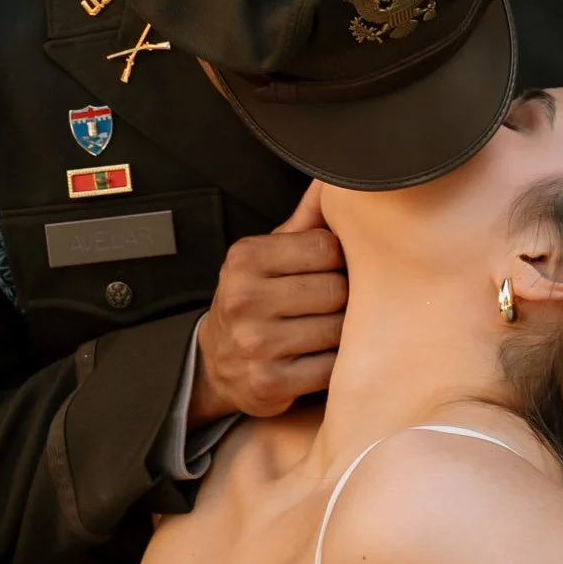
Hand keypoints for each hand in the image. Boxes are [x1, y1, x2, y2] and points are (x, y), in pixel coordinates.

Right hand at [189, 182, 345, 424]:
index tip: (330, 271)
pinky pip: (330, 368)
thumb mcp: (269, 255)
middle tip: (332, 306)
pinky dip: (335, 365)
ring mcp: (255, 344)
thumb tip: (334, 180)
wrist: (218, 362)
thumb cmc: (254, 301)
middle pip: (336, 290)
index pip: (326, 247)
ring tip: (326, 332)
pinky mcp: (269, 383)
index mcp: (246, 258)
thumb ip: (305, 220)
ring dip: (344, 334)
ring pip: (338, 330)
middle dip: (344, 299)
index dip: (339, 260)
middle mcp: (244, 299)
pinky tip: (319, 358)